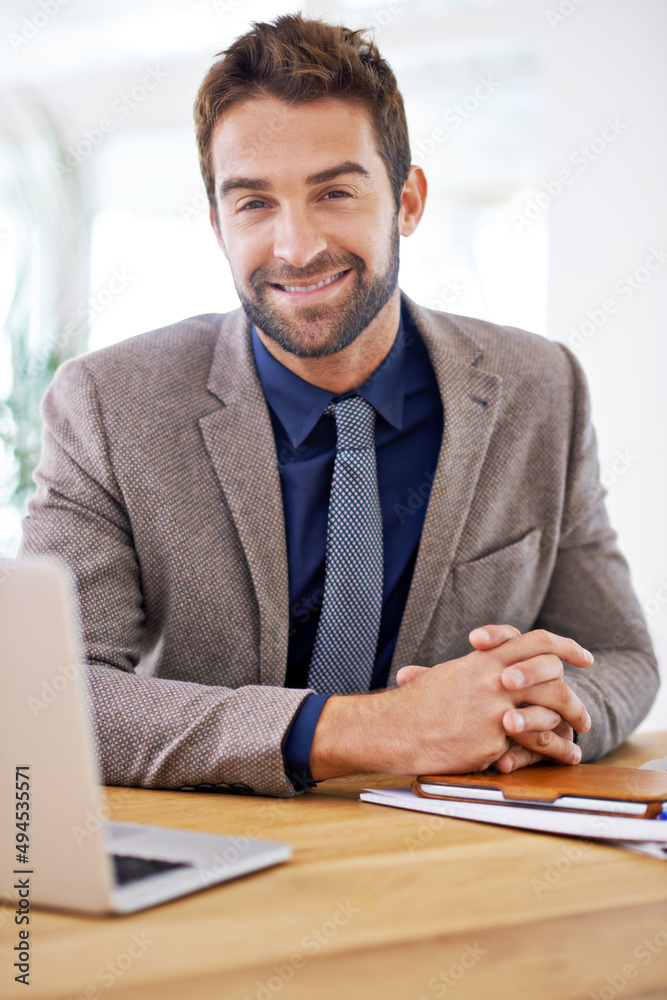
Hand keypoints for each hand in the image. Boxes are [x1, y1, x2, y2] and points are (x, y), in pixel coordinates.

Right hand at [397, 624, 592, 769]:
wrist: (395, 729)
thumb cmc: (416, 703)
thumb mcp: (450, 674)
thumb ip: (479, 667)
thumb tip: (496, 661)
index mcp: (485, 660)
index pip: (537, 641)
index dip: (566, 646)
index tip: (583, 657)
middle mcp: (494, 679)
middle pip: (552, 677)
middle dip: (574, 697)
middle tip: (582, 713)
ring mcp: (496, 710)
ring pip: (549, 711)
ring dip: (570, 725)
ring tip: (578, 739)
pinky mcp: (493, 740)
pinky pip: (532, 744)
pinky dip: (553, 751)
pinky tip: (563, 757)